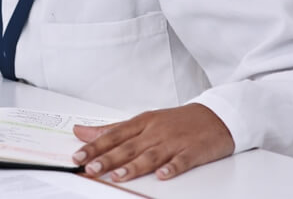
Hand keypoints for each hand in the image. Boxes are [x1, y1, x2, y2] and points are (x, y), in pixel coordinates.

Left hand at [71, 103, 233, 181]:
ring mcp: (174, 141)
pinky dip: (172, 167)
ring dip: (134, 166)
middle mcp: (155, 131)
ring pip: (151, 155)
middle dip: (108, 158)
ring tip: (118, 176)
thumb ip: (111, 130)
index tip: (78, 156)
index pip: (113, 135)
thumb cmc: (175, 121)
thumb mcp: (142, 121)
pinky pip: (182, 160)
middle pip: (128, 146)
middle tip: (91, 168)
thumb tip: (81, 132)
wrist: (214, 116)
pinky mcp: (193, 151)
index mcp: (142, 123)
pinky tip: (163, 174)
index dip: (94, 146)